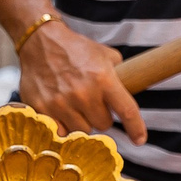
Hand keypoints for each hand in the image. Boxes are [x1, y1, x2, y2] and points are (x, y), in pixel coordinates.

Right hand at [18, 20, 146, 144]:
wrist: (41, 41)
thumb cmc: (75, 48)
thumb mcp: (104, 54)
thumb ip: (119, 73)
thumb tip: (130, 86)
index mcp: (103, 79)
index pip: (126, 110)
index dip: (136, 128)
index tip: (139, 139)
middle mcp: (84, 94)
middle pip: (103, 125)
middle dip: (101, 116)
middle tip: (93, 104)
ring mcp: (62, 103)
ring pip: (83, 130)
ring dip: (83, 121)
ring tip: (76, 106)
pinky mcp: (43, 109)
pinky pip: (61, 131)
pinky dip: (63, 125)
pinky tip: (62, 111)